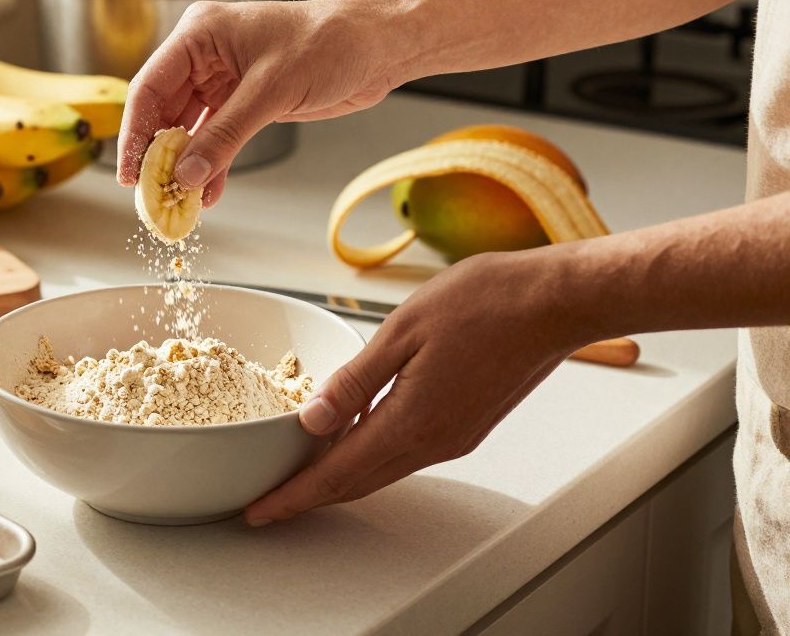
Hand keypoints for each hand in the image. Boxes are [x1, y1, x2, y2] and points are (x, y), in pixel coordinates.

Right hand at [116, 0, 407, 204]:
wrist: (378, 47)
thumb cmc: (329, 44)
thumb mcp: (271, 92)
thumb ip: (224, 136)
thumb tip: (185, 176)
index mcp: (199, 34)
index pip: (150, 87)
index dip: (135, 134)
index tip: (130, 174)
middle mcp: (204, 54)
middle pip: (163, 111)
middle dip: (160, 156)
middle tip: (153, 196)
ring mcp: (223, 78)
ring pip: (189, 128)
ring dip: (186, 165)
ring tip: (180, 202)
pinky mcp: (245, 100)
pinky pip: (216, 137)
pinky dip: (212, 165)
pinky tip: (207, 193)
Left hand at [245, 250, 590, 525]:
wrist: (554, 303)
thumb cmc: (484, 303)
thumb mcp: (402, 332)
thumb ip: (354, 382)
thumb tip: (310, 420)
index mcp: (411, 422)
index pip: (337, 474)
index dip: (294, 496)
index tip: (259, 511)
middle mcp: (434, 442)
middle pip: (357, 483)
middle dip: (309, 496)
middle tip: (269, 501)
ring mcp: (454, 437)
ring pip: (382, 471)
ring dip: (340, 478)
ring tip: (299, 473)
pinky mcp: (466, 425)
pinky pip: (406, 453)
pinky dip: (370, 455)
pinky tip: (353, 436)